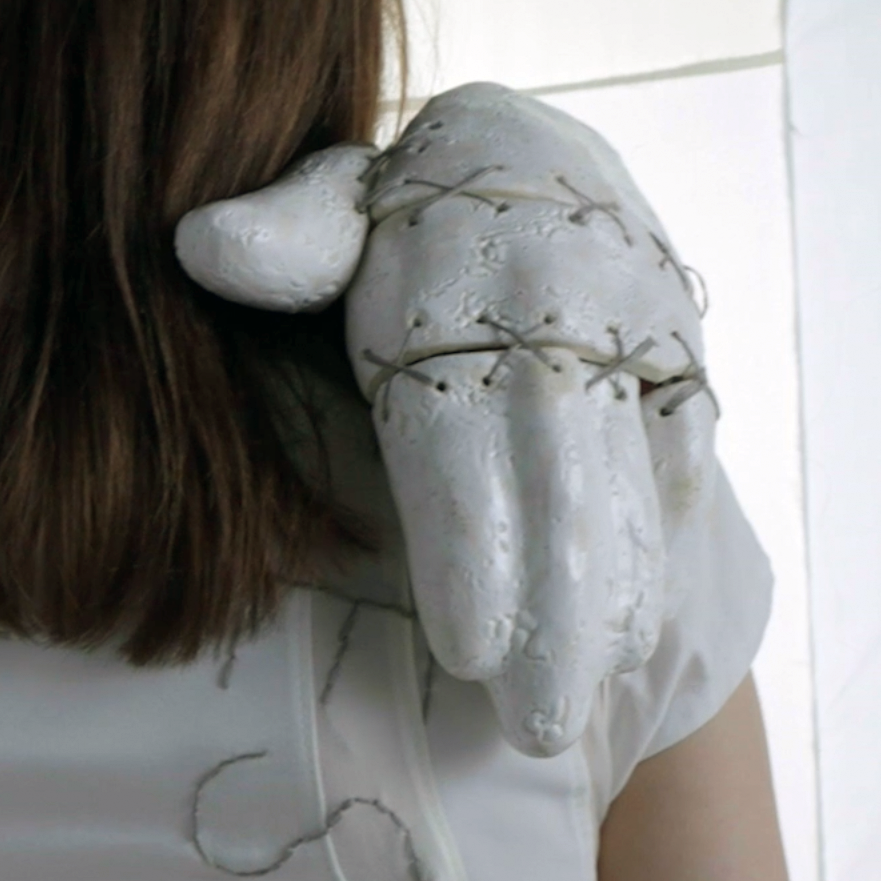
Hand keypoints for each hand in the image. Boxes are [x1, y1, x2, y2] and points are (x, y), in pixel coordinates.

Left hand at [175, 82, 716, 756]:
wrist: (536, 158)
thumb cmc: (400, 211)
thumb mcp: (341, 199)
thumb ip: (291, 232)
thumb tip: (205, 246)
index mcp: (454, 264)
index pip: (456, 424)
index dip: (466, 540)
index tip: (465, 646)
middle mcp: (554, 294)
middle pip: (555, 471)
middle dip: (554, 606)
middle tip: (536, 722)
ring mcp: (629, 323)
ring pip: (621, 474)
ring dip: (611, 593)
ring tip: (586, 697)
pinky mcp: (675, 347)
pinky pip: (676, 445)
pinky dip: (657, 536)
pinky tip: (635, 627)